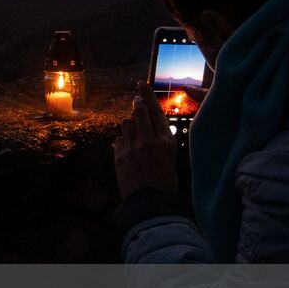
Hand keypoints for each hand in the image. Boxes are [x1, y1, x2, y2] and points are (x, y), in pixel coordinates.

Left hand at [113, 81, 178, 197]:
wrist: (150, 203)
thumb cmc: (165, 182)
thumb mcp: (170, 157)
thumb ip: (159, 138)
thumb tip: (148, 125)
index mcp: (166, 141)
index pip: (156, 111)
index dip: (147, 96)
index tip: (140, 84)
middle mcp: (149, 141)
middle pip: (139, 112)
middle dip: (136, 104)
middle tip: (136, 101)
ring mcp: (132, 148)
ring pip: (126, 123)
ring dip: (129, 125)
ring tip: (135, 136)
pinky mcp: (119, 156)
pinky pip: (118, 139)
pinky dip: (122, 142)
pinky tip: (128, 151)